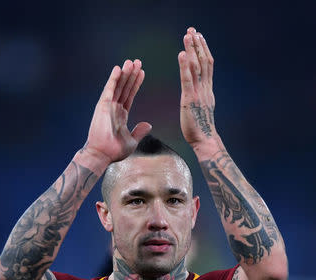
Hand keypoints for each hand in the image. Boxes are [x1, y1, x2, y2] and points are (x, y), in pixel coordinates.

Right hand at [83, 59, 151, 163]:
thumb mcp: (132, 141)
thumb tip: (148, 124)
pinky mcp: (102, 106)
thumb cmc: (114, 150)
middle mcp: (114, 108)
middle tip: (138, 61)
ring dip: (124, 73)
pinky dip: (113, 79)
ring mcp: (108, 106)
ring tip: (131, 61)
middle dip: (131, 75)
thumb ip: (139, 131)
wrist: (102, 155)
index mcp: (121, 115)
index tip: (142, 73)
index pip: (130, 95)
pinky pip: (109, 89)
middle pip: (125, 87)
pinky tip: (118, 69)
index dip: (136, 84)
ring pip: (118, 86)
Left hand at [178, 27, 215, 148]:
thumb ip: (200, 97)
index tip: (199, 37)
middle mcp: (205, 88)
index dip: (203, 50)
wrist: (205, 140)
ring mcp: (198, 93)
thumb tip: (197, 92)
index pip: (207, 65)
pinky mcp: (190, 100)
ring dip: (192, 49)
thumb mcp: (202, 109)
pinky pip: (187, 79)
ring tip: (188, 34)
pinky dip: (184, 65)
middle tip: (193, 30)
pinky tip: (181, 54)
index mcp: (207, 90)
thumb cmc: (200, 129)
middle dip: (198, 44)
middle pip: (203, 61)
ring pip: (197, 67)